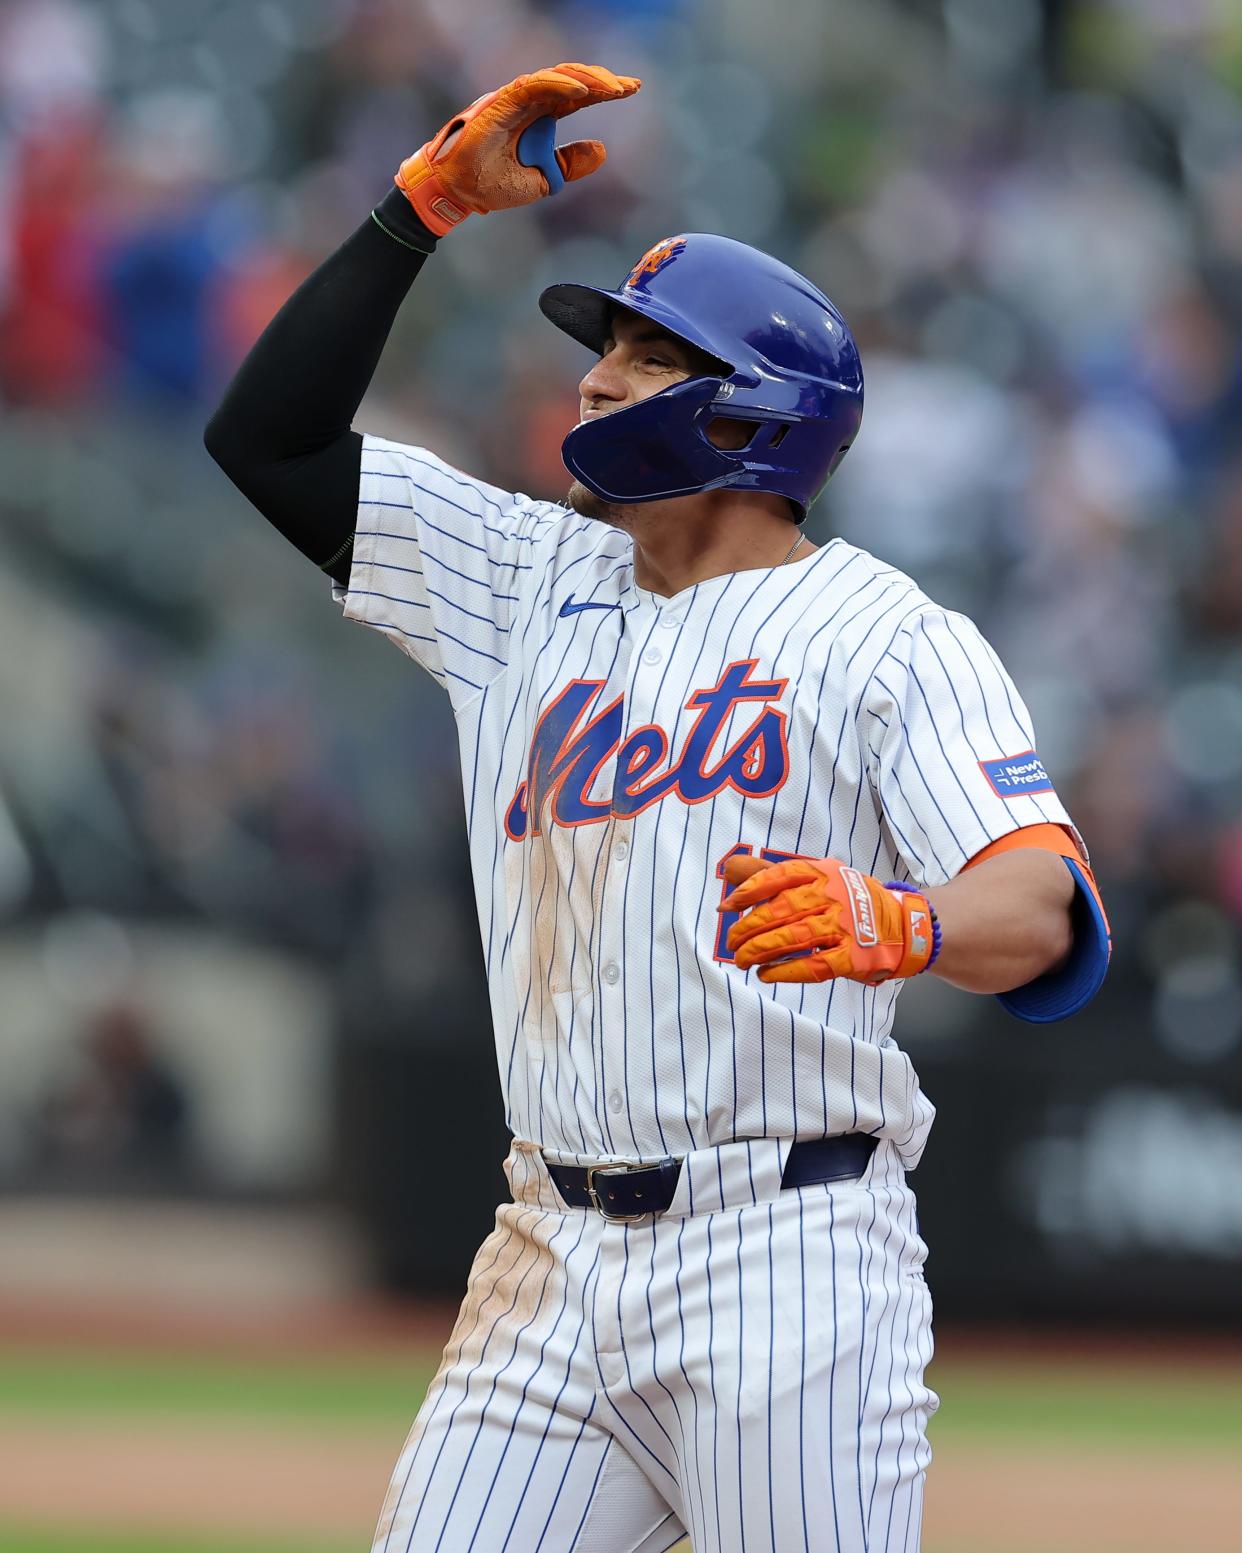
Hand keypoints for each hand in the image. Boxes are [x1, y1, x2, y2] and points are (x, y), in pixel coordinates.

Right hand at [395, 62, 640, 236]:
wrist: (461, 192)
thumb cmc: (492, 184)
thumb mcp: (542, 179)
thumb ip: (569, 164)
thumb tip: (601, 150)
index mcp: (540, 117)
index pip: (578, 97)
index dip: (605, 92)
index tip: (632, 90)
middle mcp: (531, 102)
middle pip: (572, 81)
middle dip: (603, 82)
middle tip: (630, 87)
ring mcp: (516, 99)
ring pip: (557, 77)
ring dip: (587, 80)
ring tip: (613, 89)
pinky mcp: (503, 101)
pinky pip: (534, 85)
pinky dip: (558, 84)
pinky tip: (581, 91)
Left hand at [720, 854, 936, 985]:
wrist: (905, 925)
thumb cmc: (852, 901)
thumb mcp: (821, 878)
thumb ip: (777, 876)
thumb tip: (731, 870)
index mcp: (823, 873)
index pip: (779, 876)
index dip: (748, 891)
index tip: (726, 907)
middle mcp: (834, 896)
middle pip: (781, 910)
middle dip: (748, 929)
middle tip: (732, 943)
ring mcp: (846, 926)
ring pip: (793, 937)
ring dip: (760, 951)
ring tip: (742, 960)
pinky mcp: (854, 956)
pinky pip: (814, 966)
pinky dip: (786, 972)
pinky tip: (767, 974)